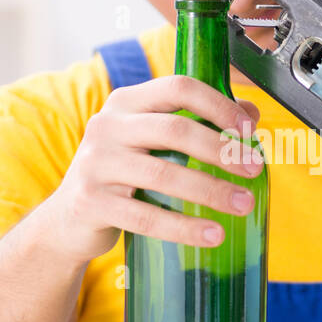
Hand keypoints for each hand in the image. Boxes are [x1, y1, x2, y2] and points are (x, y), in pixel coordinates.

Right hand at [39, 76, 263, 264]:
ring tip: (243, 204)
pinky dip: (185, 227)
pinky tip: (214, 234)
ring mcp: (96, 164)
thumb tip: (251, 114)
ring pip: (164, 174)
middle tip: (254, 168)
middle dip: (221, 150)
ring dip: (211, 190)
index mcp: (126, 103)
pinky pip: (147, 216)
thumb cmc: (120, 175)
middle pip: (175, 129)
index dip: (218, 105)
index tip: (248, 129)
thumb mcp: (151, 142)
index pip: (178, 87)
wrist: (67, 219)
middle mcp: (107, 126)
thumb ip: (195, 123)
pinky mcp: (91, 202)